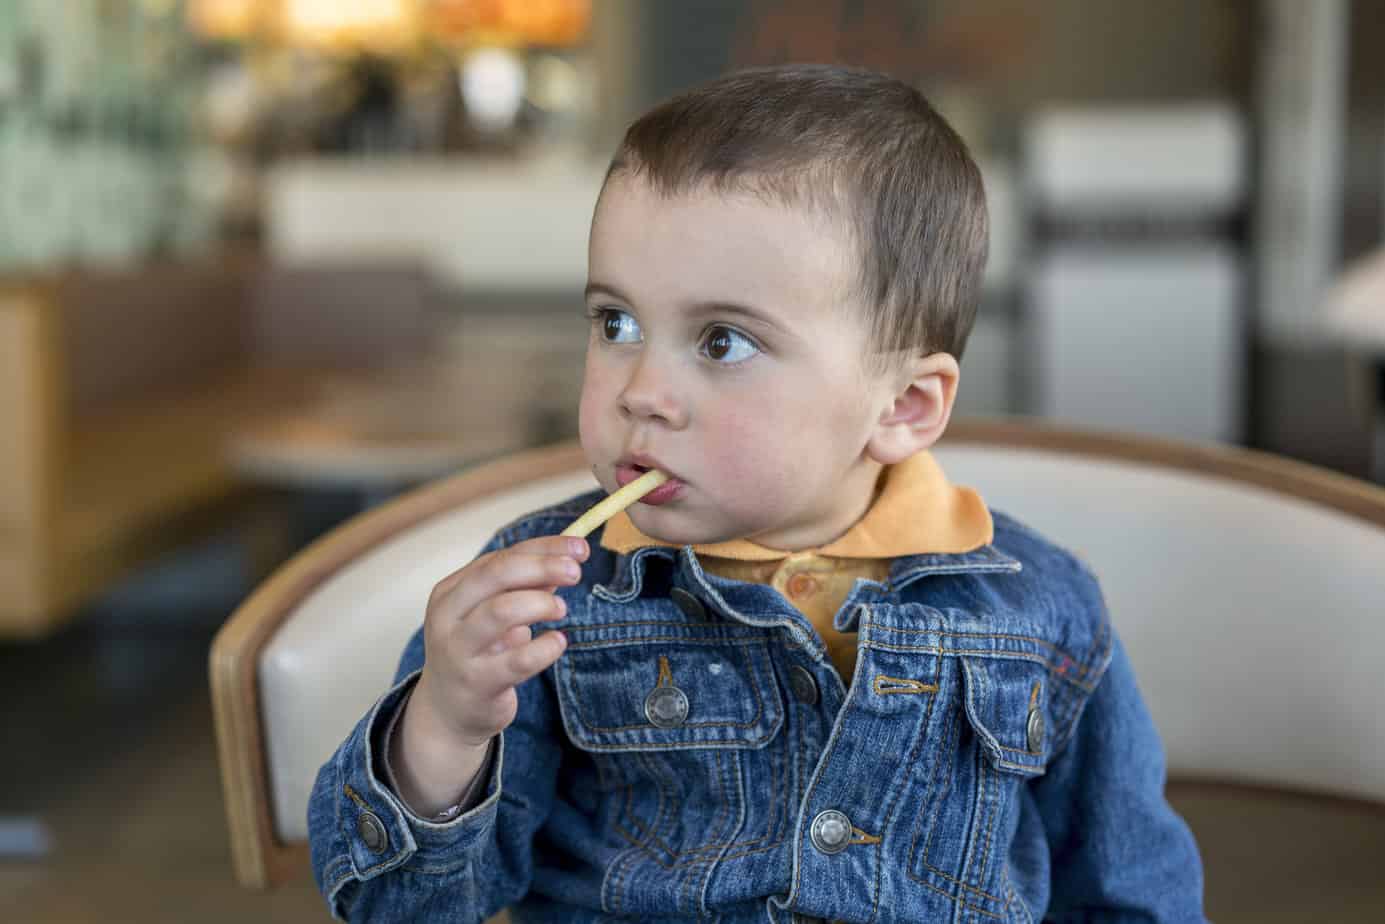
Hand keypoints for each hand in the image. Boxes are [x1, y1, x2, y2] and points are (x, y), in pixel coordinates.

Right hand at [392, 535, 585, 812]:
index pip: (500, 557)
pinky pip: (519, 660)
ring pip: (502, 611)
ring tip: (561, 609)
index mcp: (451, 591)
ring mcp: (458, 650)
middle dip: (542, 567)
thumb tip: (567, 557)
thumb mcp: (494, 613)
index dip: (543, 549)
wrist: (449, 711)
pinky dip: (546, 646)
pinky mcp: (477, 683)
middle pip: (497, 574)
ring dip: (541, 603)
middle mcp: (448, 616)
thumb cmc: (479, 651)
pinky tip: (558, 642)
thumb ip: (525, 586)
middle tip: (576, 572)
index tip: (580, 548)